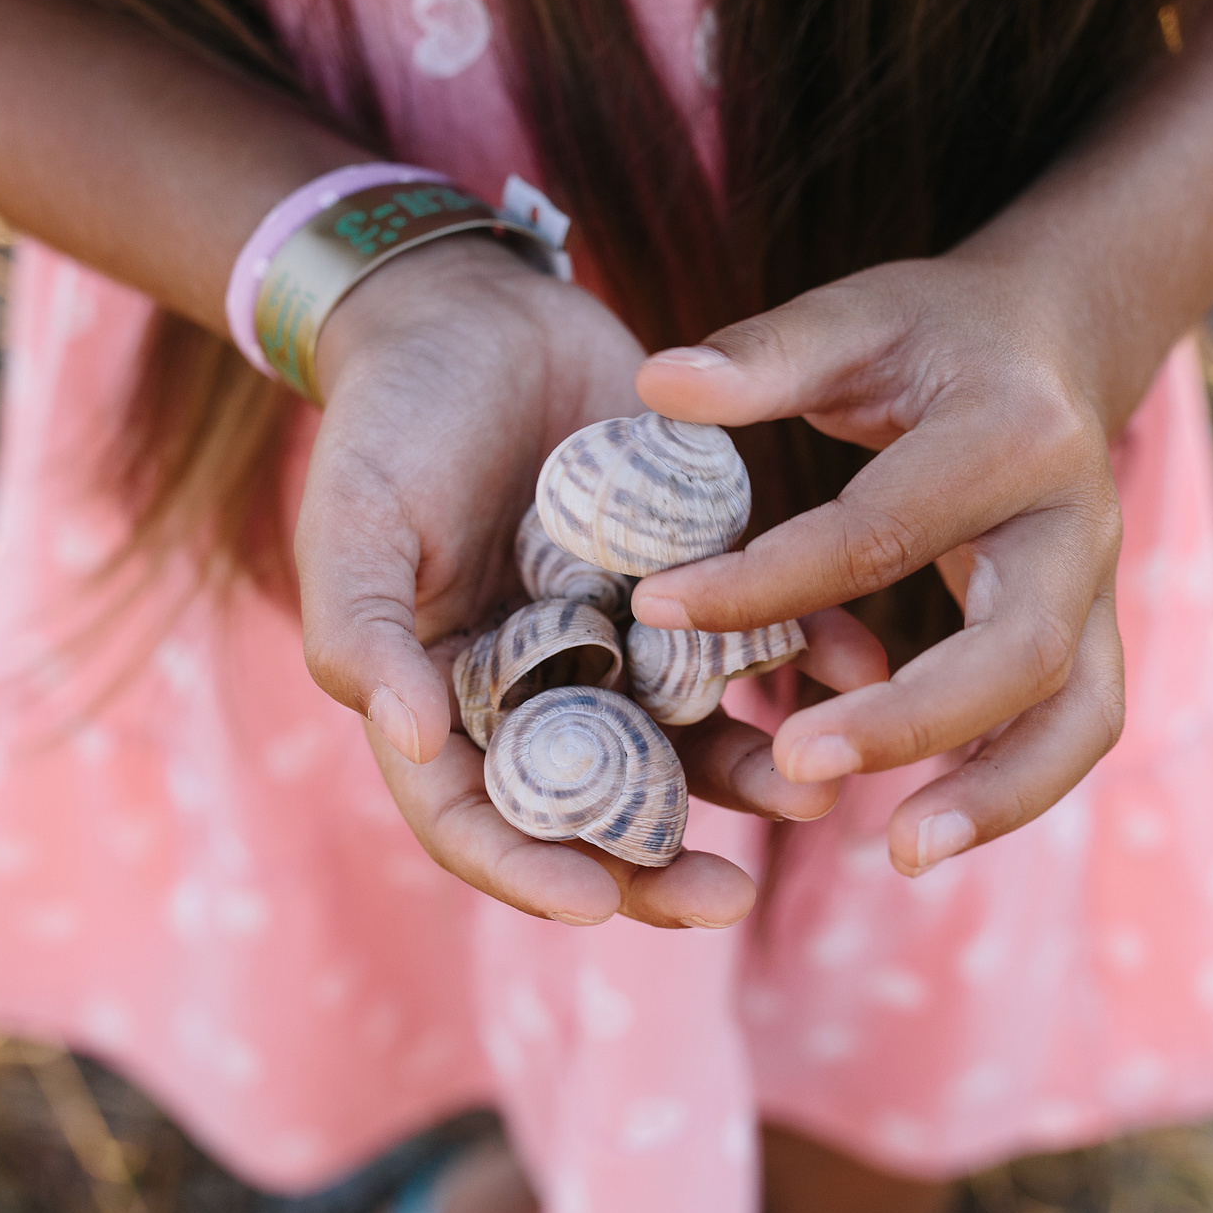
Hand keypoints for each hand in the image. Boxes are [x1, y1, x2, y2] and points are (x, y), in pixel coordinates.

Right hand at [297, 237, 877, 928]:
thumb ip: (363, 633)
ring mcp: (625, 643)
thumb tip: (414, 743)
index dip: (531, 870)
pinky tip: (859, 672)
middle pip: (601, 813)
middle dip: (661, 867)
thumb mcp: (352, 520)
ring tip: (816, 793)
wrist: (475, 312)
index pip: (480, 820)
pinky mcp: (696, 580)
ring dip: (755, 778)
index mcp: (448, 703)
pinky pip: (757, 642)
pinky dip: (808, 663)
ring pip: (694, 741)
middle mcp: (543, 694)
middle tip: (726, 896)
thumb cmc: (390, 422)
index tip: (595, 901)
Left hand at [631, 253, 1131, 875]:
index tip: (654, 610)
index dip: (766, 579)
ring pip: (1079, 711)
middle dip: (909, 717)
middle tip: (793, 760)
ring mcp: (1100, 586)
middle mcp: (1078, 518)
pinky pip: (1078, 730)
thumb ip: (764, 355)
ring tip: (902, 855)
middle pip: (1017, 644)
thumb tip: (657, 382)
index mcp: (1011, 431)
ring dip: (999, 792)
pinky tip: (923, 840)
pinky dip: (1014, 792)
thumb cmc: (934, 334)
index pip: (880, 529)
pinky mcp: (1096, 633)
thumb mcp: (857, 318)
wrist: (1057, 340)